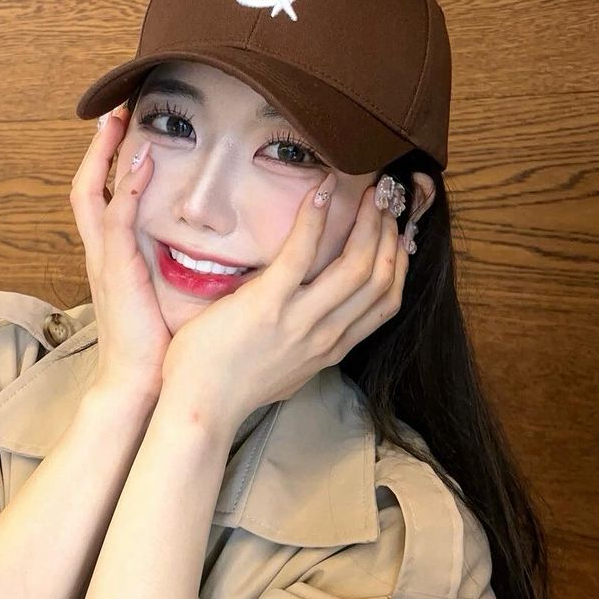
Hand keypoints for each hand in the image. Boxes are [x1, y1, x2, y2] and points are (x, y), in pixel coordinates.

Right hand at [70, 104, 168, 401]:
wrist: (143, 384)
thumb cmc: (162, 345)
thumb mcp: (173, 293)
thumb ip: (188, 263)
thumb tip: (228, 242)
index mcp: (115, 257)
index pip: (104, 196)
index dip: (110, 162)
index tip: (125, 128)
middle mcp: (103, 253)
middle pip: (86, 185)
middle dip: (97, 146)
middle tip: (113, 107)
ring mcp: (106, 261)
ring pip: (91, 194)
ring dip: (103, 155)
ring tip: (117, 120)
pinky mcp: (117, 272)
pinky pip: (117, 221)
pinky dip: (127, 188)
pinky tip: (142, 162)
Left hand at [160, 172, 410, 425]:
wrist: (200, 407)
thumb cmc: (231, 386)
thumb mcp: (286, 372)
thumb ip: (305, 347)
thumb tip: (309, 322)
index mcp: (331, 348)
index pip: (385, 303)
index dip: (398, 263)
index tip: (397, 234)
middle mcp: (326, 335)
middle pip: (378, 278)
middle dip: (388, 234)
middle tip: (386, 200)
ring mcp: (300, 320)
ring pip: (356, 266)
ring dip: (367, 222)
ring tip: (369, 191)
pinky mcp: (267, 303)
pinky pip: (301, 253)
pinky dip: (315, 219)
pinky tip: (321, 192)